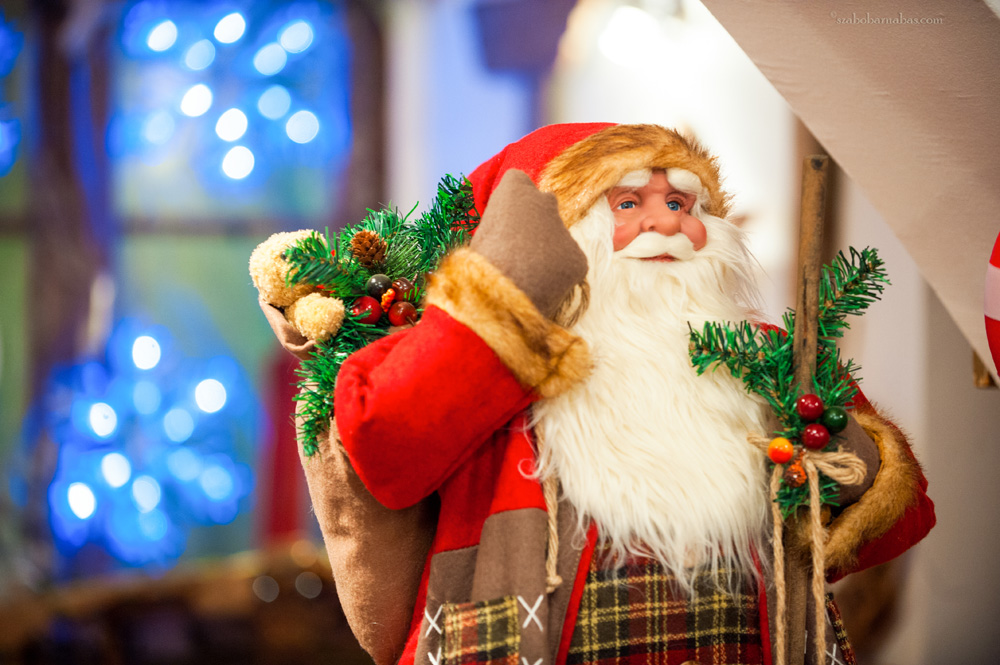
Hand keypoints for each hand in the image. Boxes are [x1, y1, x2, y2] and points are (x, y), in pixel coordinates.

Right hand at [470, 170, 587, 317]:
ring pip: (559, 238)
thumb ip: (499, 225)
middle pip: (545, 204)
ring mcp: (564, 228)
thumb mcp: (479, 235)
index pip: (518, 180)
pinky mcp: (578, 257)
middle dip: (537, 222)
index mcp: (514, 190)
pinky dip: (559, 275)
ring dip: (548, 252)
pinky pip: (569, 263)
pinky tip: (543, 289)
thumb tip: (506, 236)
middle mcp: (545, 200)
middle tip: (521, 249)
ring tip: (529, 277)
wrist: (498, 295)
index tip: (507, 219)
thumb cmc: (476, 266)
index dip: (513, 202)